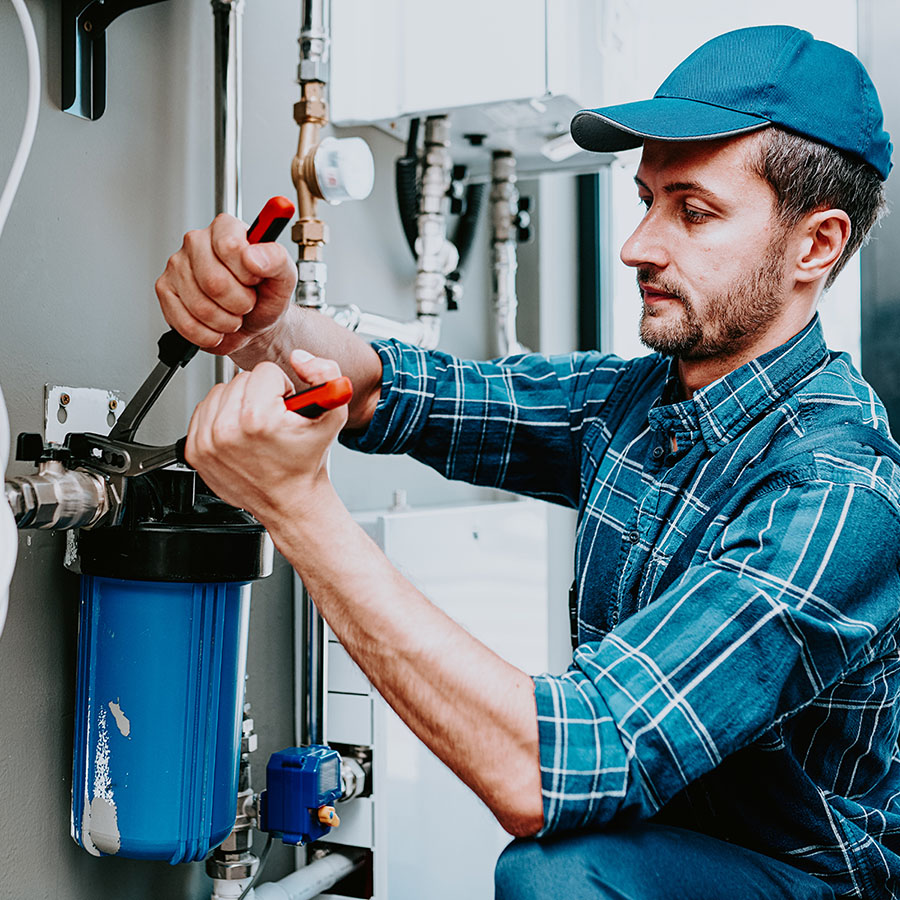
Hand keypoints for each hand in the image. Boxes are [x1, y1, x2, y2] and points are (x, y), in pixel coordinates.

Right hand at [155, 214, 296, 355]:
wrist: (255, 324)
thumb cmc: (266, 296)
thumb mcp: (284, 277)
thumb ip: (277, 259)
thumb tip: (253, 255)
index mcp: (226, 228)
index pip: (229, 247)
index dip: (247, 274)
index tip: (255, 279)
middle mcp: (196, 241)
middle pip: (213, 281)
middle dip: (239, 303)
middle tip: (247, 302)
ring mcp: (176, 265)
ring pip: (200, 306)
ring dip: (225, 321)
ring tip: (234, 315)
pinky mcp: (164, 290)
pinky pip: (185, 323)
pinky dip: (208, 334)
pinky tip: (217, 326)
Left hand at [185, 351, 346, 522]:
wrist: (290, 501)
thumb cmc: (307, 461)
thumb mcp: (334, 414)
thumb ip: (326, 374)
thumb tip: (299, 358)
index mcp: (257, 418)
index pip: (264, 372)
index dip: (281, 388)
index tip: (285, 410)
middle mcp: (227, 430)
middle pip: (240, 379)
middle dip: (259, 394)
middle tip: (273, 420)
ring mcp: (207, 442)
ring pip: (220, 392)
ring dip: (238, 403)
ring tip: (255, 427)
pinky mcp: (195, 450)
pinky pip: (203, 411)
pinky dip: (220, 418)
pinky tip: (238, 434)